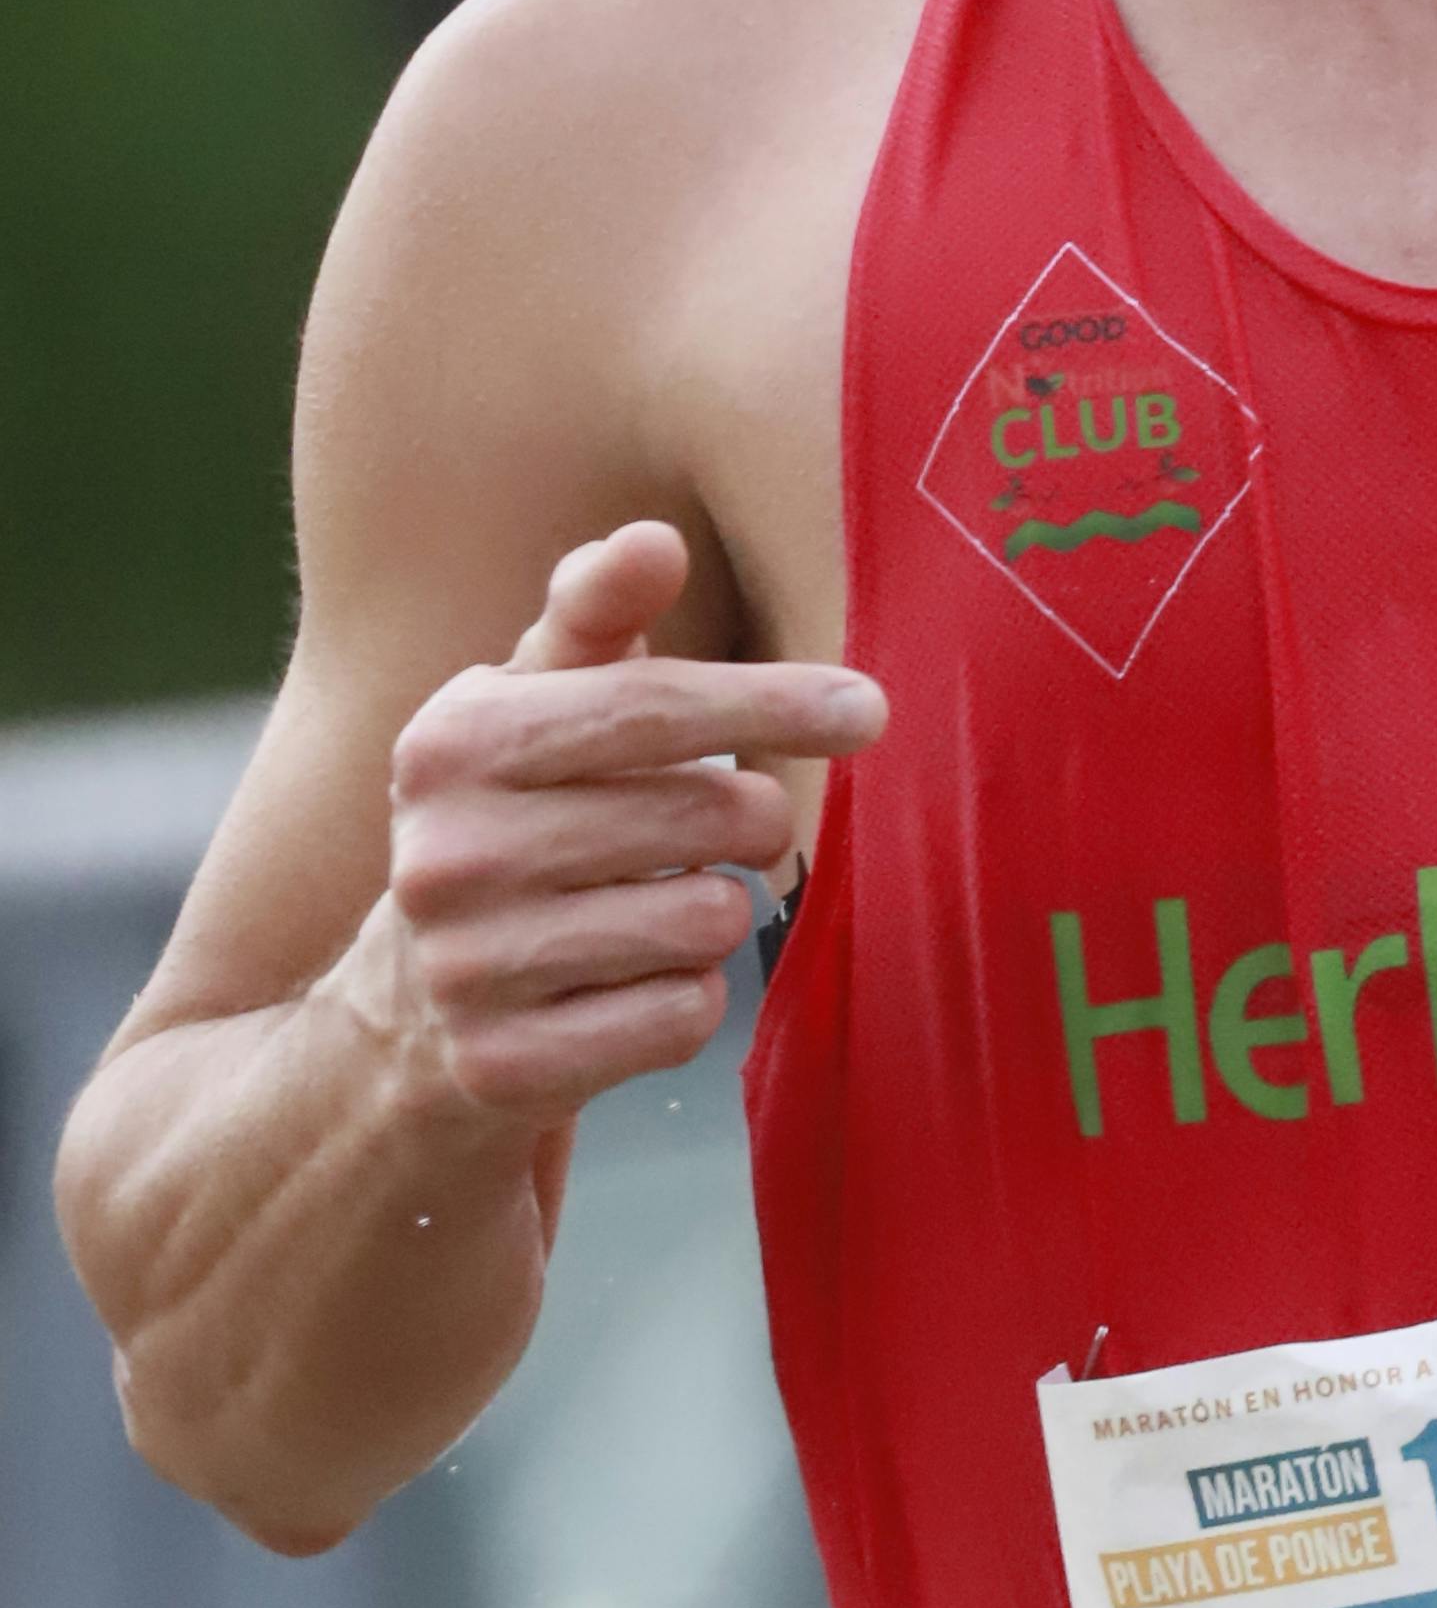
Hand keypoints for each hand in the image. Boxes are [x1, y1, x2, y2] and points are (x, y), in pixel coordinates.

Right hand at [370, 523, 886, 1126]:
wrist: (396, 1028)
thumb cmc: (503, 834)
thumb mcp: (522, 717)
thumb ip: (590, 624)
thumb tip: (653, 538)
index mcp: (453, 742)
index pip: (651, 705)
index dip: (774, 701)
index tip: (869, 708)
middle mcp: (446, 852)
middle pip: (707, 817)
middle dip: (755, 823)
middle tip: (738, 831)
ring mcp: (468, 969)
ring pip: (709, 922)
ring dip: (715, 918)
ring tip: (652, 913)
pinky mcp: (504, 1069)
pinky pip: (683, 1018)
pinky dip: (685, 1001)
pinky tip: (627, 988)